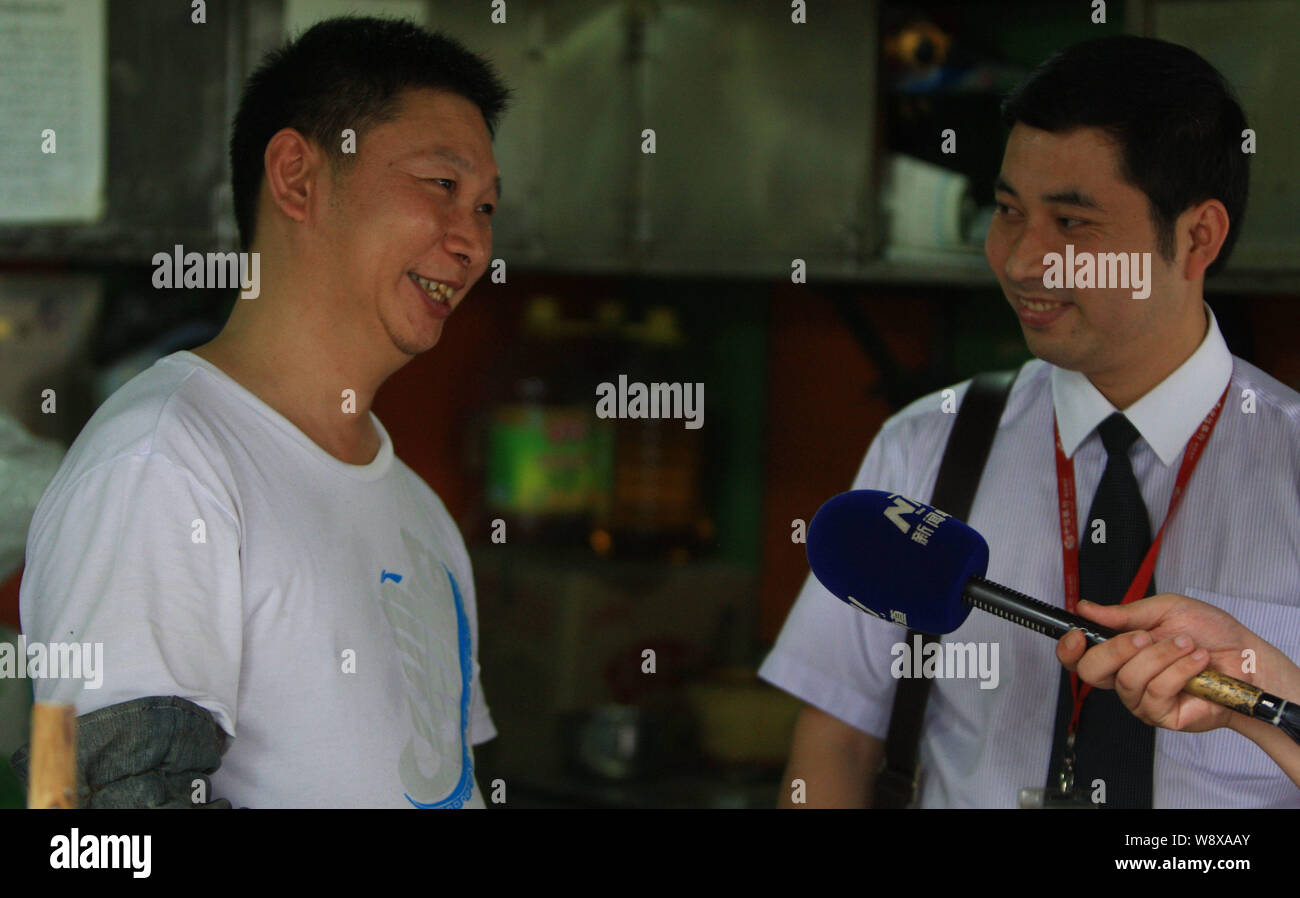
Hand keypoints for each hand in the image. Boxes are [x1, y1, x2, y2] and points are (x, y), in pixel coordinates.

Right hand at [1055, 593, 1263, 733]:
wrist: (1245, 657)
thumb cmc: (1209, 632)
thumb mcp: (1165, 609)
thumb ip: (1124, 613)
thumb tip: (1086, 608)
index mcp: (1118, 651)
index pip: (1077, 657)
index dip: (1068, 648)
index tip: (1077, 634)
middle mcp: (1123, 678)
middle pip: (1090, 671)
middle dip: (1118, 648)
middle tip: (1146, 635)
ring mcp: (1141, 700)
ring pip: (1129, 678)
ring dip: (1163, 655)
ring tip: (1187, 646)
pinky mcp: (1162, 716)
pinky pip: (1157, 692)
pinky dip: (1180, 671)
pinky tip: (1196, 663)